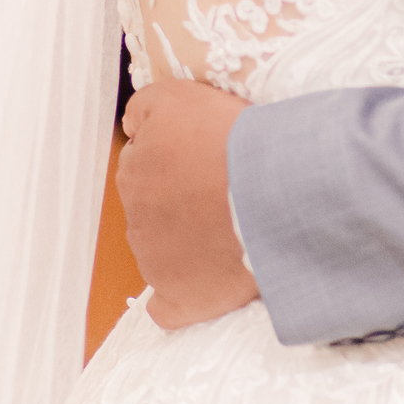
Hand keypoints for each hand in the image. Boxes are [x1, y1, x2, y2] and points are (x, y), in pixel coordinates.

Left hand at [118, 82, 259, 329]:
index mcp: (136, 170)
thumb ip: (145, 108)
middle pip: (153, 204)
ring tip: (232, 225)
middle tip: (222, 187)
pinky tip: (203, 282)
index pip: (145, 160)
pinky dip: (181, 296)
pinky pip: (168, 306)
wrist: (272, 189)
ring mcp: (155, 262)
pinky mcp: (178, 299)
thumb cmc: (233, 140)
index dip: (179, 154)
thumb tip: (131, 126)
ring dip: (186, 239)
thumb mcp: (181, 97)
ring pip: (162, 249)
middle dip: (179, 197)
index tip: (208, 154)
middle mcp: (136, 216)